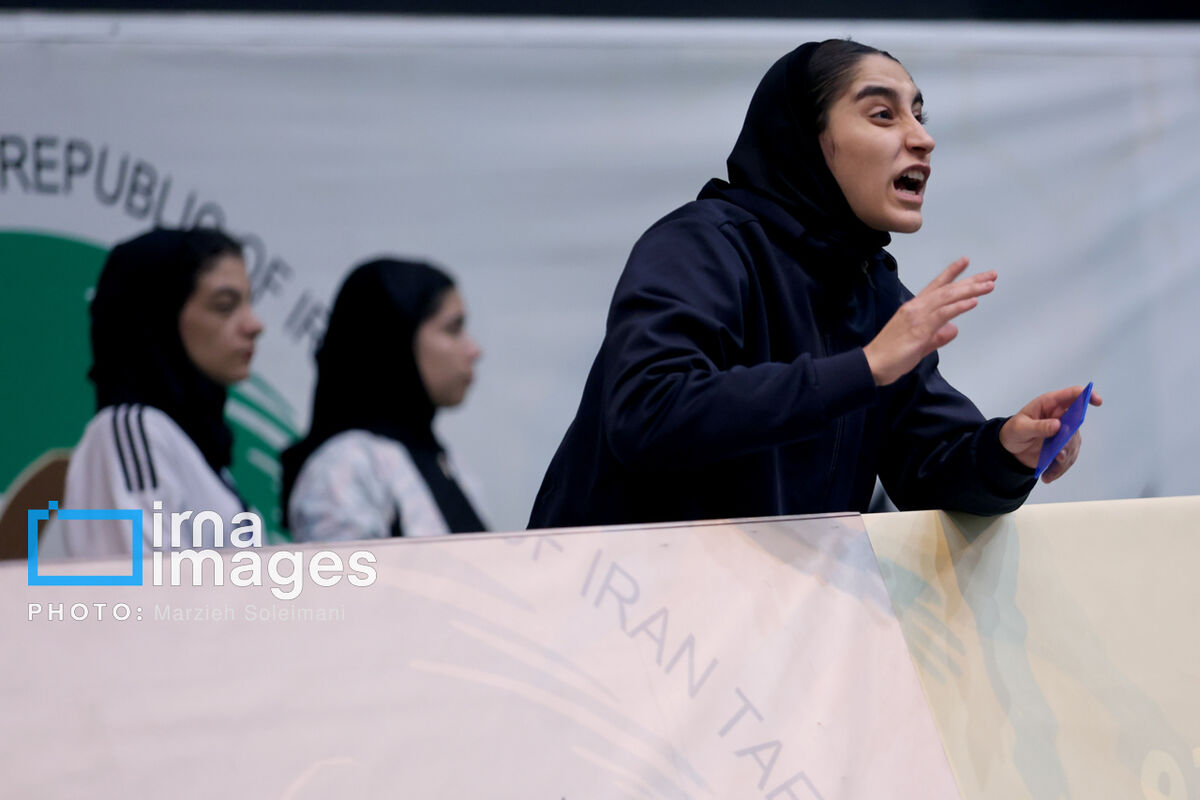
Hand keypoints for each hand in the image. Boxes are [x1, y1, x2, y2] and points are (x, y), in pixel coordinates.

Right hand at [863, 257, 995, 385]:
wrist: (873, 364)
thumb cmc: (892, 356)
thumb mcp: (920, 345)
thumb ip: (937, 336)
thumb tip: (953, 329)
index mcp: (915, 308)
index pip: (936, 286)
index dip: (952, 273)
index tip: (966, 262)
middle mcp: (916, 307)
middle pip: (947, 289)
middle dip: (971, 281)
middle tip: (991, 274)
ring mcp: (917, 316)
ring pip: (947, 297)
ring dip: (970, 290)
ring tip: (989, 285)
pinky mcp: (919, 329)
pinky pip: (942, 314)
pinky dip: (959, 306)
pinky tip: (973, 302)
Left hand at [999, 386, 1102, 482]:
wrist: (1010, 448)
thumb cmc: (1014, 431)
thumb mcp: (1020, 428)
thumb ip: (1038, 426)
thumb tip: (1058, 425)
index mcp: (1050, 404)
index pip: (1073, 395)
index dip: (1087, 395)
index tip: (1096, 401)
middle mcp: (1062, 417)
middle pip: (1076, 424)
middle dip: (1069, 439)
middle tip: (1058, 454)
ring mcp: (1065, 433)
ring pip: (1073, 444)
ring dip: (1062, 459)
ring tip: (1048, 472)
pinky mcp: (1064, 448)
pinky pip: (1068, 459)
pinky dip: (1059, 469)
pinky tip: (1047, 476)